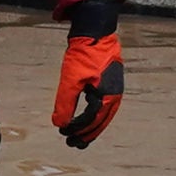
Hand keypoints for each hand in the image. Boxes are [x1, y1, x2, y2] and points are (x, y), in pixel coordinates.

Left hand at [54, 31, 124, 148]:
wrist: (95, 32)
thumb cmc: (83, 55)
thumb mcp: (70, 80)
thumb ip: (65, 103)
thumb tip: (60, 124)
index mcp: (106, 97)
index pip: (91, 121)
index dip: (77, 130)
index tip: (64, 135)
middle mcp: (114, 96)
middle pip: (100, 122)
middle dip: (86, 134)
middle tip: (72, 144)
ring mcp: (115, 89)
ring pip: (104, 115)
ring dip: (91, 126)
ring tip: (80, 135)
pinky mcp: (111, 82)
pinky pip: (105, 106)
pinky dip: (95, 115)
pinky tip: (87, 115)